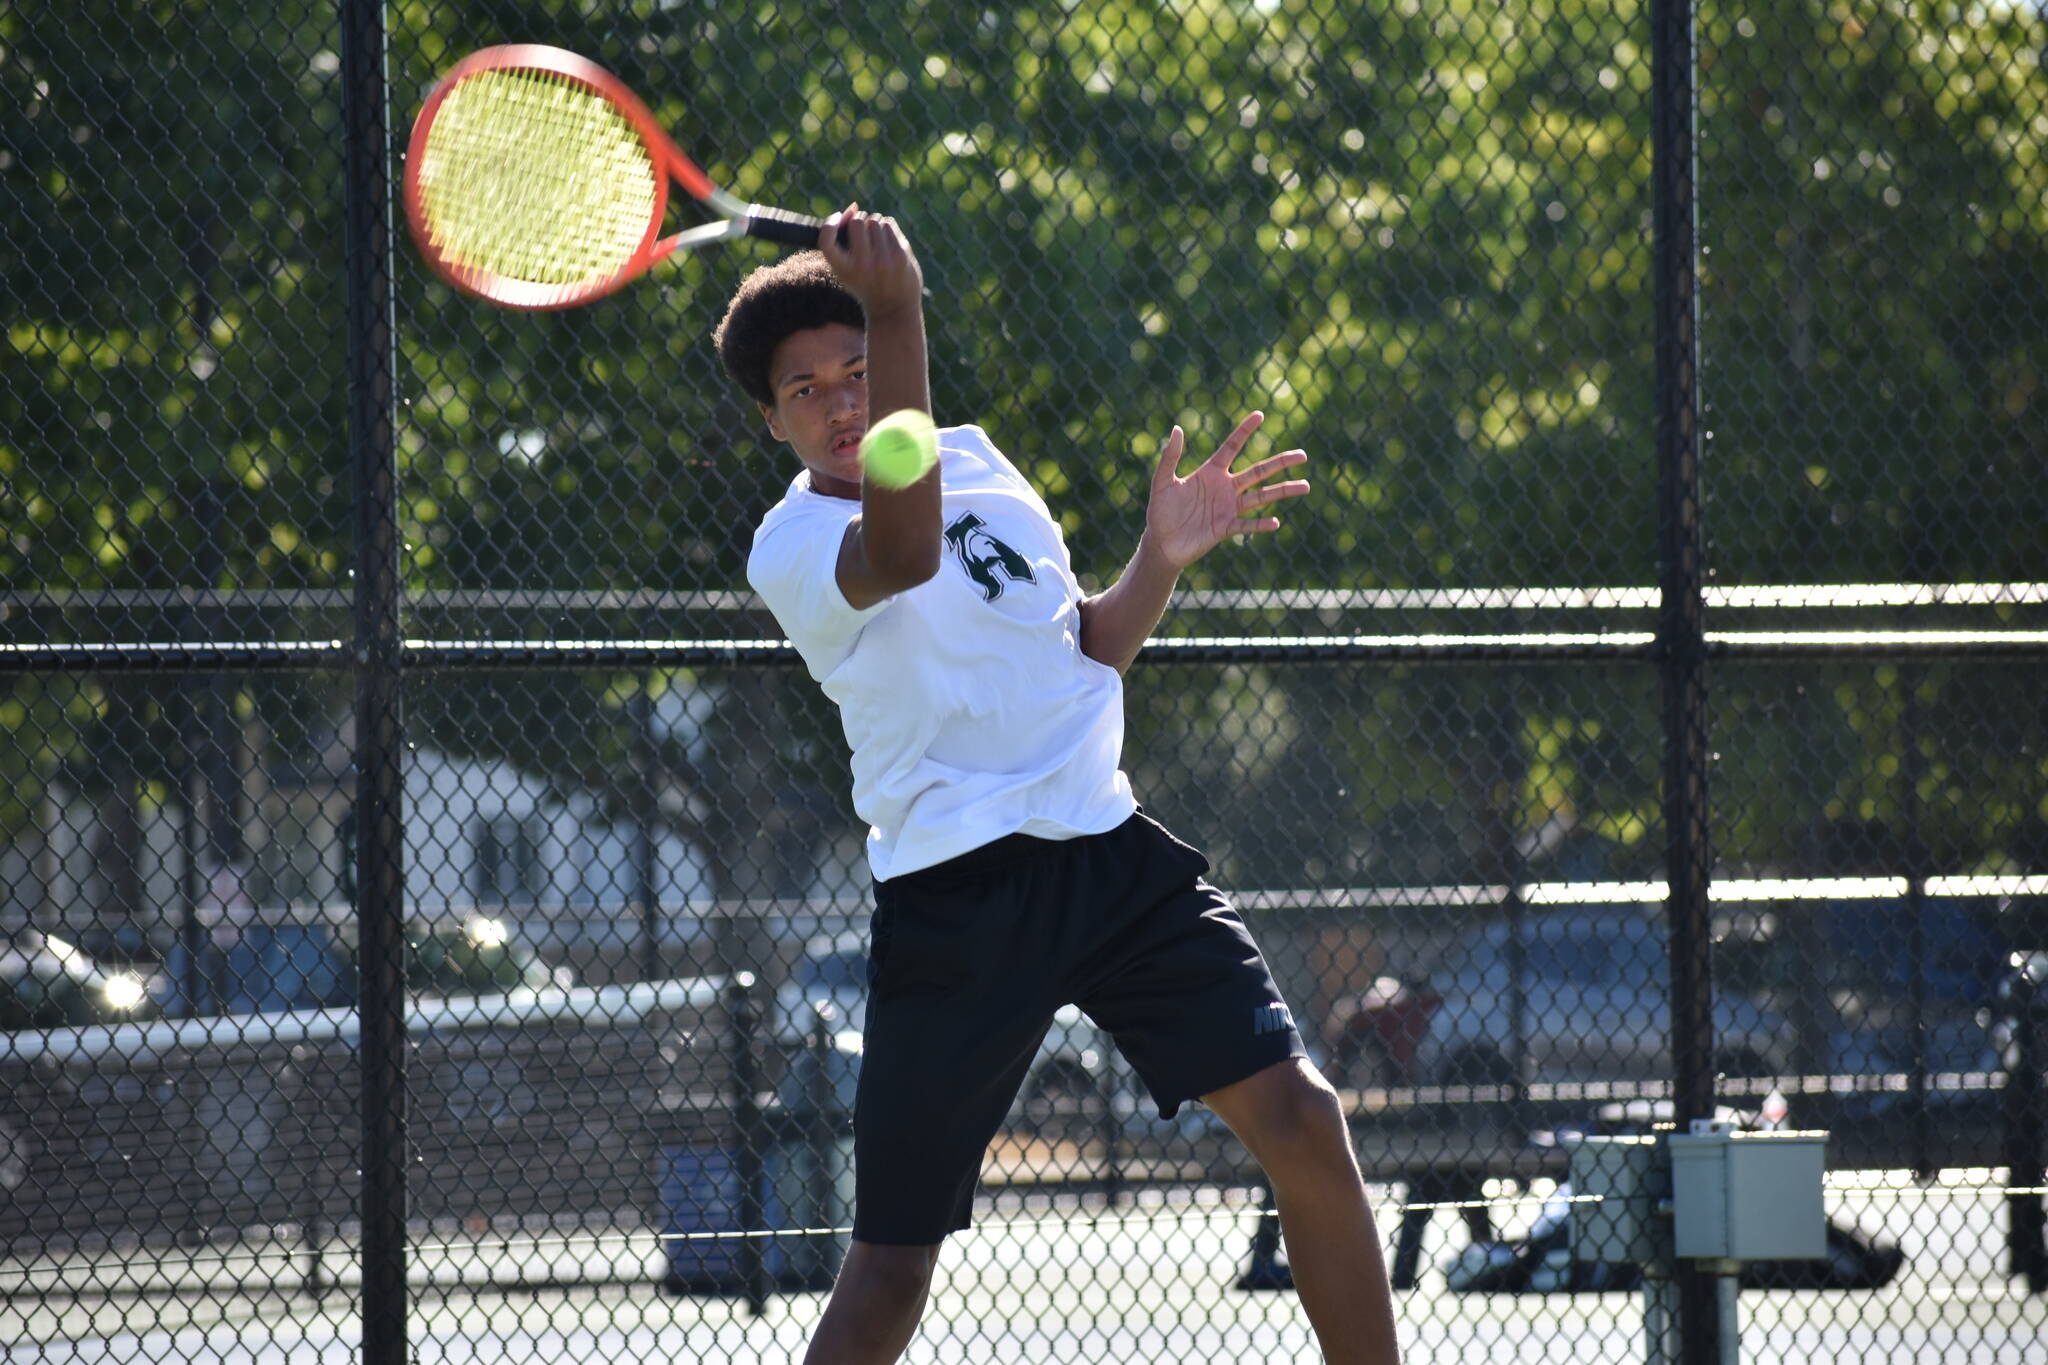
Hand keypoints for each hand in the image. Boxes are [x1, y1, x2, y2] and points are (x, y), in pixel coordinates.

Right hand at [819, 202, 922, 316]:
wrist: (893, 308)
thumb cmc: (865, 283)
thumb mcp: (845, 268)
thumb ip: (843, 240)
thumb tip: (854, 206)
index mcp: (843, 270)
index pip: (826, 239)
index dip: (829, 223)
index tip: (837, 218)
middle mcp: (861, 264)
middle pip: (856, 222)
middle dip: (858, 221)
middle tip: (862, 232)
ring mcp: (882, 259)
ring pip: (874, 220)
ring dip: (874, 225)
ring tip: (876, 241)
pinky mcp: (900, 254)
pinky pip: (888, 224)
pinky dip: (886, 228)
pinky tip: (887, 242)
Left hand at [1143, 411, 1309, 570]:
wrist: (1161, 543)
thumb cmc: (1160, 512)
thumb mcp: (1162, 481)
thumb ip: (1170, 457)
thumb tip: (1177, 429)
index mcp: (1211, 472)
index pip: (1232, 447)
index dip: (1244, 431)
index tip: (1260, 415)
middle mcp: (1225, 488)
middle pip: (1258, 471)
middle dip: (1280, 463)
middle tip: (1303, 455)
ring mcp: (1228, 508)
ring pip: (1261, 496)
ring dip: (1283, 491)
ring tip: (1305, 485)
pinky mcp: (1226, 528)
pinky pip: (1247, 525)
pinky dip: (1260, 524)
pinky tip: (1275, 522)